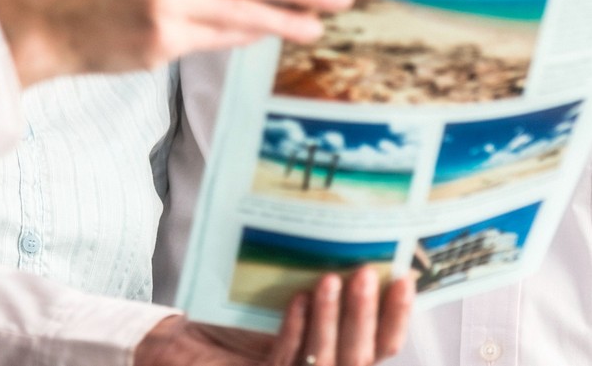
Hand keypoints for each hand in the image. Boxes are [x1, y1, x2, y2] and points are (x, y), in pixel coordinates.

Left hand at [134, 267, 414, 365]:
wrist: (186, 341)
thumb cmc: (241, 316)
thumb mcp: (289, 294)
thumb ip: (321, 283)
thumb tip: (354, 238)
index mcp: (339, 351)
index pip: (382, 345)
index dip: (397, 317)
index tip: (405, 278)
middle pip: (360, 359)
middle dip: (366, 316)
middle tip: (365, 273)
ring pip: (326, 363)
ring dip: (330, 321)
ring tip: (328, 279)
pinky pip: (285, 360)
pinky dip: (294, 332)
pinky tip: (295, 301)